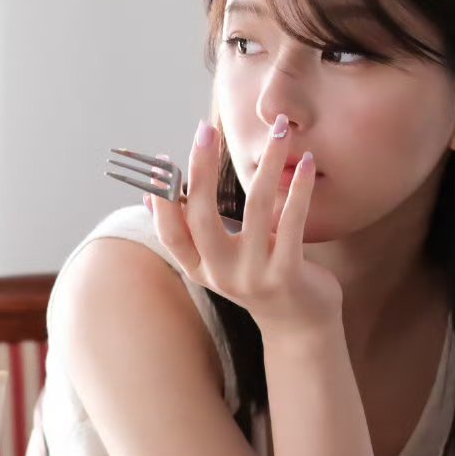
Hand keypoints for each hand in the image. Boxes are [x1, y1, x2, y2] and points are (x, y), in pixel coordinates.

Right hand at [150, 114, 340, 336]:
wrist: (299, 326)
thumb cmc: (258, 280)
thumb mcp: (217, 260)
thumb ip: (188, 230)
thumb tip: (149, 196)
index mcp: (200, 268)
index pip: (171, 232)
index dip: (162, 197)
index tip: (163, 160)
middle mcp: (221, 273)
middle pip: (202, 217)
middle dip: (201, 169)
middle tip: (206, 129)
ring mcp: (254, 275)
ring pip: (255, 208)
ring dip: (266, 163)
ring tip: (277, 129)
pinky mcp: (287, 274)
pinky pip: (291, 223)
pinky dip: (298, 189)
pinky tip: (305, 162)